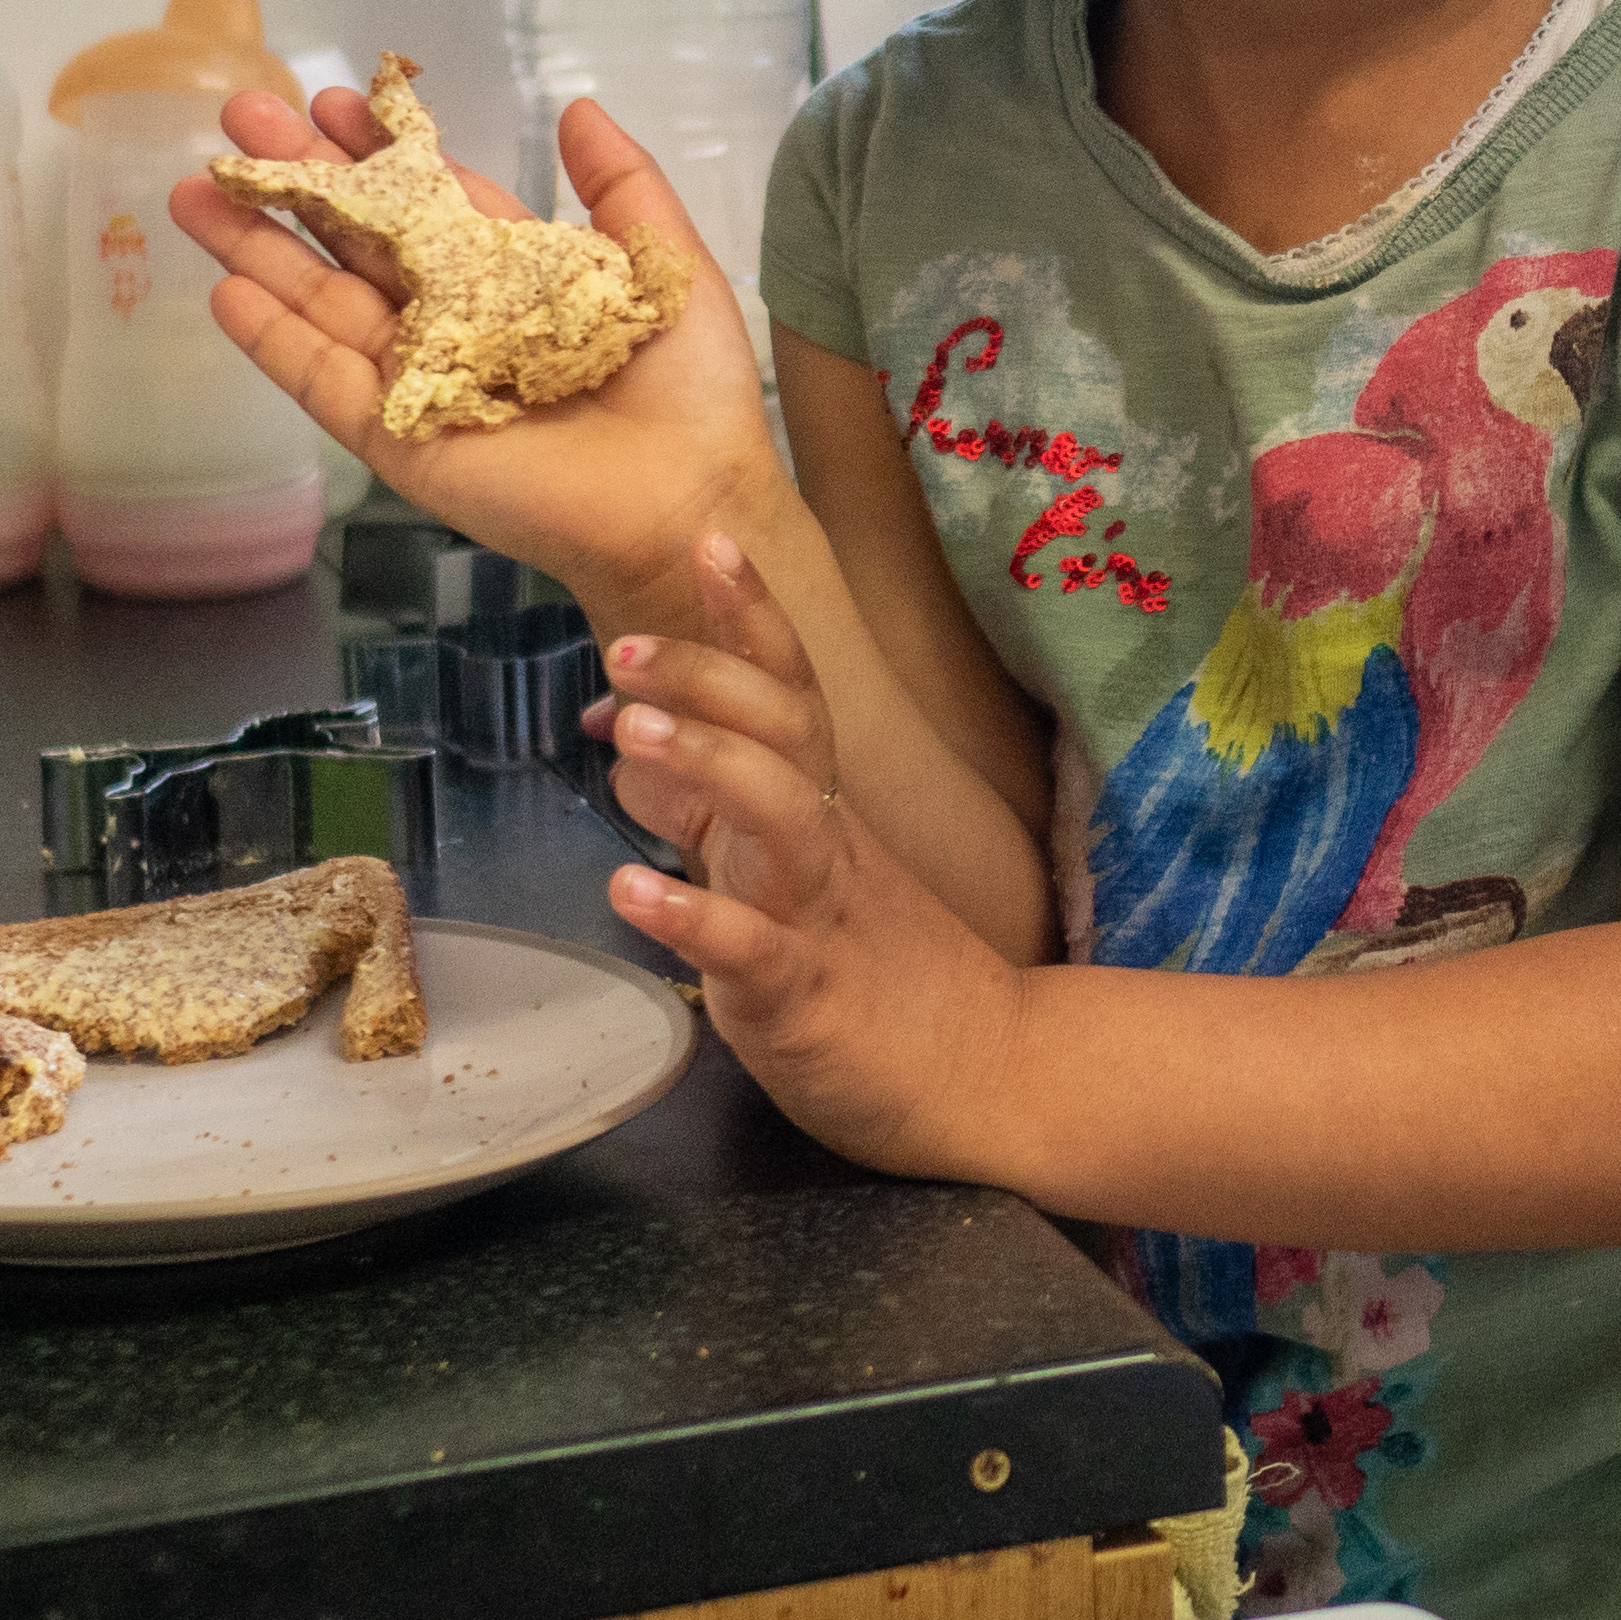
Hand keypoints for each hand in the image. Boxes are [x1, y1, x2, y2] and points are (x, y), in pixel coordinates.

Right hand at [167, 86, 776, 626]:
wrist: (688, 502)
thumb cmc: (692, 393)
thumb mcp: (666, 263)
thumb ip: (622, 185)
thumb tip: (577, 105)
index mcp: (512, 277)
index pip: (426, 202)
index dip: (378, 151)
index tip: (330, 98)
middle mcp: (452, 323)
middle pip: (357, 240)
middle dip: (298, 178)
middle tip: (240, 112)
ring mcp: (416, 380)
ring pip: (319, 303)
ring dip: (256, 247)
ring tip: (194, 189)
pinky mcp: (396, 438)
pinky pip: (322, 382)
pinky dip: (272, 339)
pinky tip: (226, 288)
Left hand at [600, 539, 1029, 1183]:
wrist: (994, 1079)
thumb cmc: (890, 980)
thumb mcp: (804, 877)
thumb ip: (727, 809)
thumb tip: (637, 735)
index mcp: (825, 815)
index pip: (792, 693)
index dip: (753, 617)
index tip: (711, 540)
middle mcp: (826, 847)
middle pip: (780, 730)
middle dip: (706, 674)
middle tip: (626, 643)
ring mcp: (820, 916)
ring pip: (775, 816)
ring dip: (705, 759)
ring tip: (630, 724)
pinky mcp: (804, 996)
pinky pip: (748, 947)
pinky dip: (688, 916)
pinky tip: (626, 890)